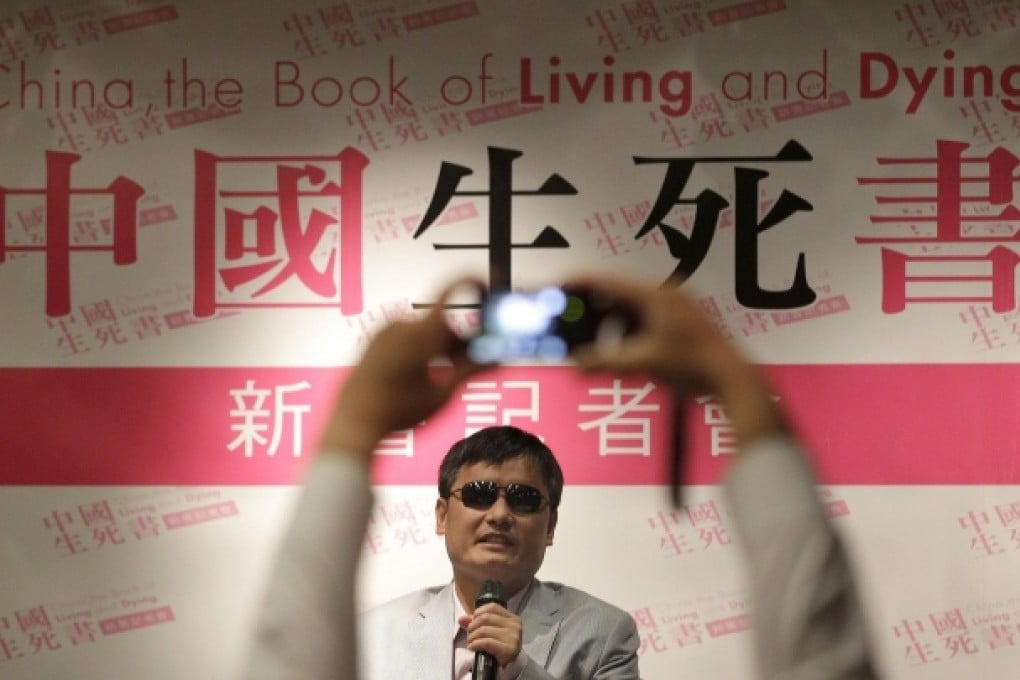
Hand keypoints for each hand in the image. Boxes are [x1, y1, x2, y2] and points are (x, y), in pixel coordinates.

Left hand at [319, 278, 486, 461]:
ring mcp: (384, 332)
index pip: (452, 289)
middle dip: (459, 341)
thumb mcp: (441, 392)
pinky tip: (418, 376)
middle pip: (442, 322)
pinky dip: (420, 350)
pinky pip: (406, 337)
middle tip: (469, 366)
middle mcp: (401, 325)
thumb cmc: (396, 410)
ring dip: (439, 348)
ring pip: (424, 331)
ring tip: (439, 378)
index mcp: (421, 332)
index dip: (474, 284)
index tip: (488, 291)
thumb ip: (471, 370)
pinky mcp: (374, 341)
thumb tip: (497, 358)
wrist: (353, 422)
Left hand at [459, 603, 522, 667]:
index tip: (473, 621)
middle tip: (469, 634)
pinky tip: (472, 647)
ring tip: (470, 642)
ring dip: (473, 637)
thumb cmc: (500, 645)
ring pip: (484, 630)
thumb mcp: (491, 630)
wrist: (510, 665)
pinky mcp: (508, 649)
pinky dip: (475, 644)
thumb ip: (477, 622)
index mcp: (512, 618)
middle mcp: (514, 625)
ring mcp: (512, 637)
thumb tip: (461, 619)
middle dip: (473, 626)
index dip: (479, 612)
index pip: (492, 607)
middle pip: (486, 618)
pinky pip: (486, 642)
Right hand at [565, 273, 786, 448]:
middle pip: (614, 295)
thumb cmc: (696, 364)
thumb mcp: (643, 361)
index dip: (577, 284)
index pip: (606, 280)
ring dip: (606, 326)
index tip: (557, 288)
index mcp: (655, 294)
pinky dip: (622, 334)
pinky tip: (615, 352)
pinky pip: (640, 322)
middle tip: (568, 323)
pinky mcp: (677, 325)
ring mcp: (672, 309)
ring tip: (590, 343)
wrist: (731, 379)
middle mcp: (664, 295)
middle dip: (589, 311)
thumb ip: (606, 361)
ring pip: (626, 310)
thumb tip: (577, 363)